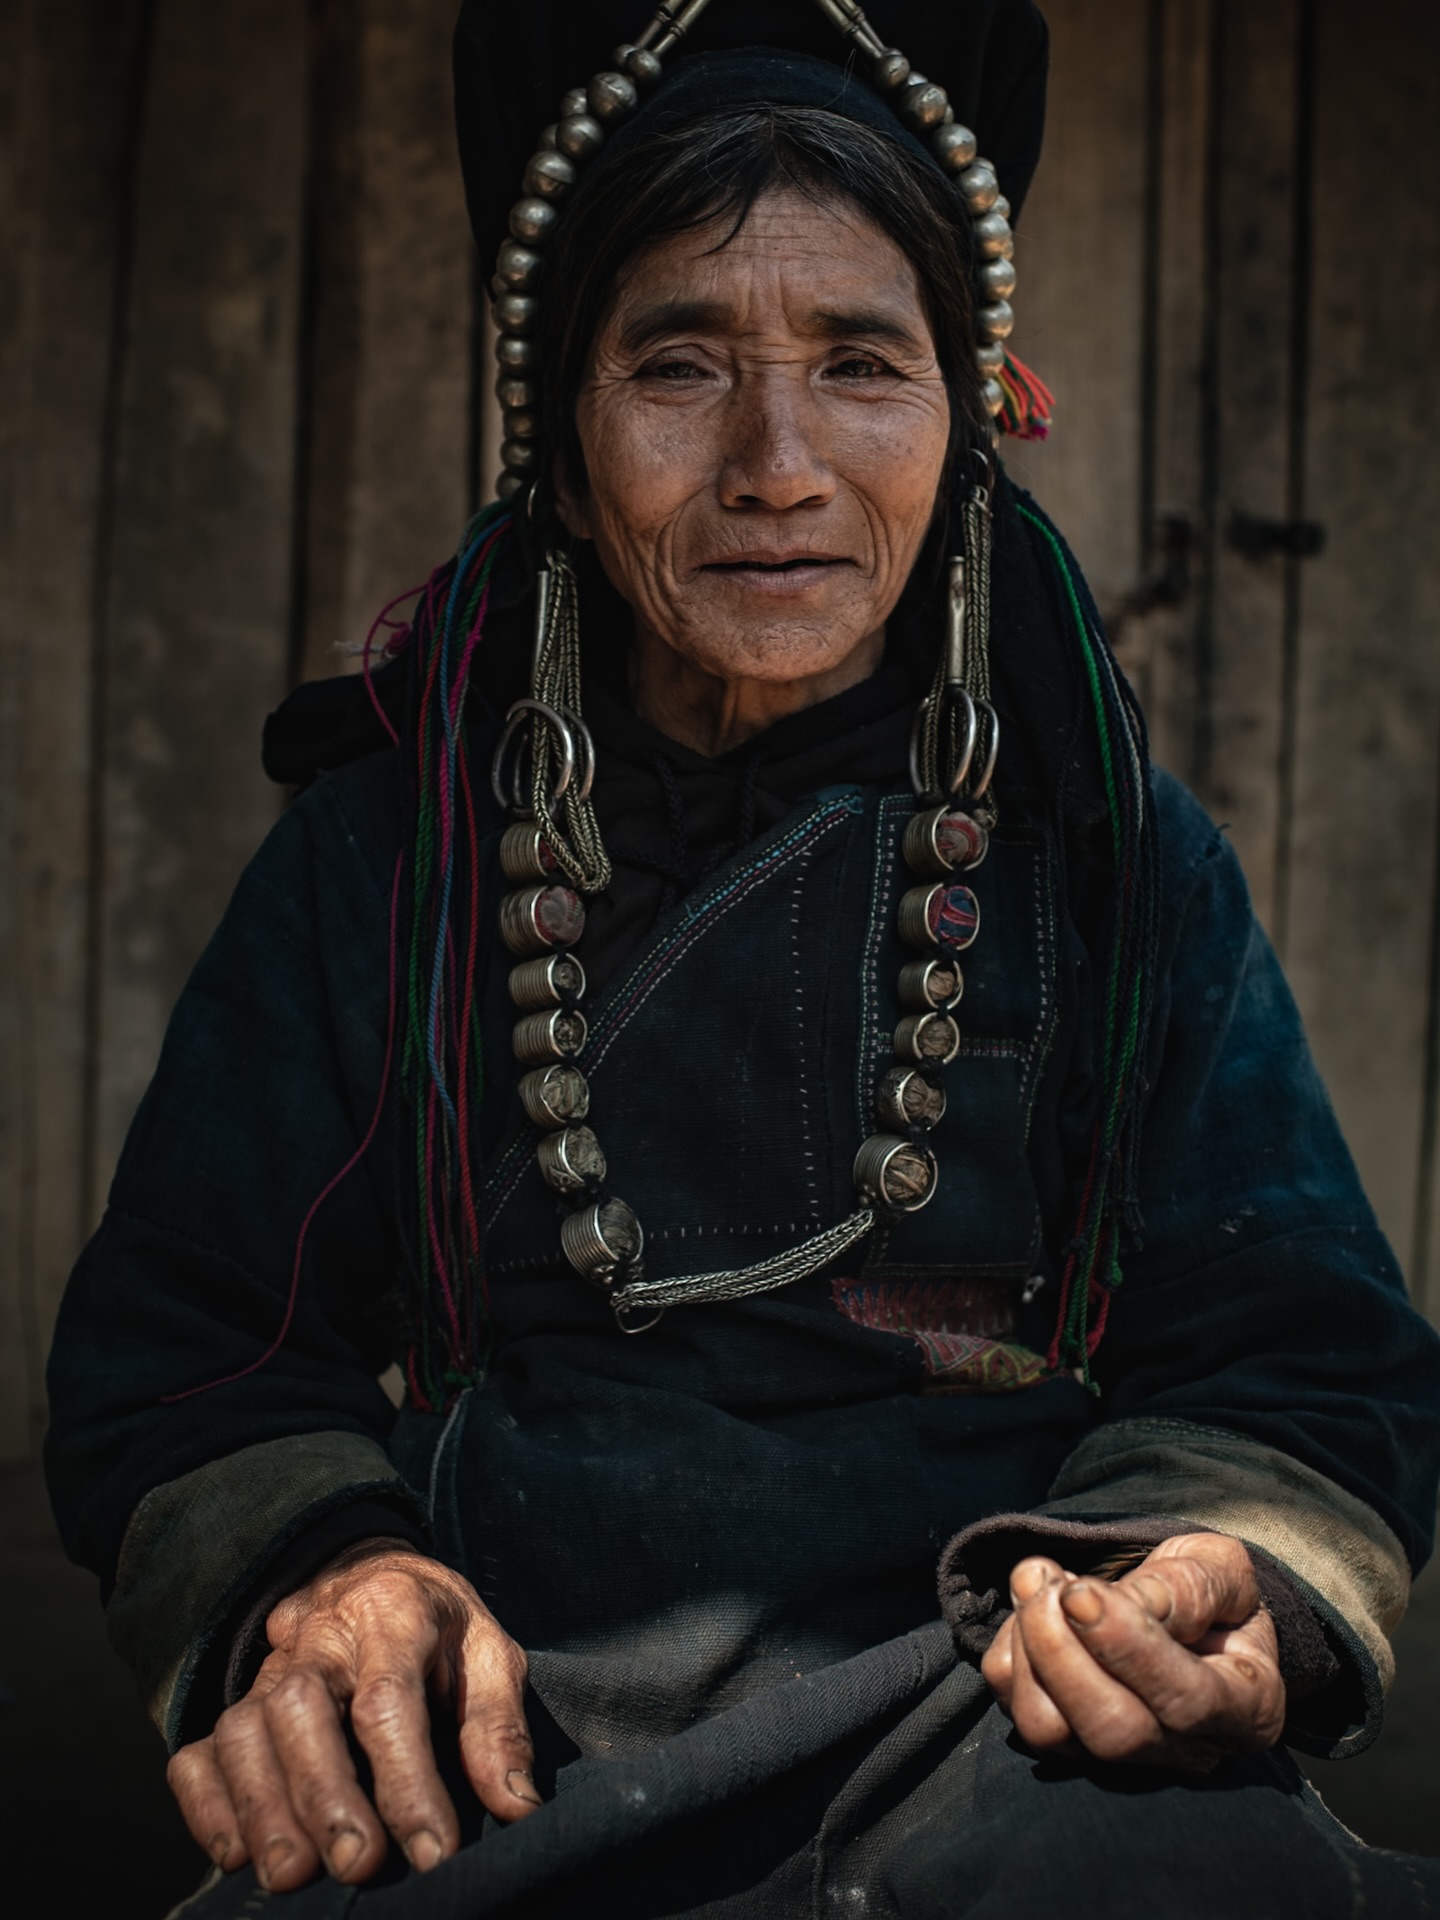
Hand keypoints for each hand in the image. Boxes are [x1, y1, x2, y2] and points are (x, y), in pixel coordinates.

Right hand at [167, 1540, 538, 1890]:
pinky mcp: (237, 1704)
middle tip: (356, 1865)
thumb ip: (499, 1726)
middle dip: (324, 1792)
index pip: (389, 1699)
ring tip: (292, 1875)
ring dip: (262, 1806)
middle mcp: (319, 1637)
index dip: (408, 1781)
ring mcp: (268, 1669)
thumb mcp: (487, 1653)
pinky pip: (200, 1750)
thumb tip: (516, 1807)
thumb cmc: (438, 1628)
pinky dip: (206, 1803)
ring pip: (242, 1729)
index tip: (434, 1852)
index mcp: (391, 1613)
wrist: (371, 1575)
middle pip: (300, 1707)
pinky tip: (233, 1854)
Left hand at [980, 1531, 1285, 1770]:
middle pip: (1112, 1733)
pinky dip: (1009, 1649)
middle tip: (1050, 1583)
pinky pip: (1015, 1708)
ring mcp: (1120, 1760)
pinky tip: (1033, 1607)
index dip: (1128, 1648)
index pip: (1186, 1702)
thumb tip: (1134, 1602)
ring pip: (1050, 1730)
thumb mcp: (1219, 1570)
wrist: (1179, 1616)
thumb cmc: (1208, 1594)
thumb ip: (1190, 1585)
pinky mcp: (1064, 1746)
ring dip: (1028, 1646)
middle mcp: (1185, 1751)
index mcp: (1246, 1709)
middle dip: (1062, 1651)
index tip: (1081, 1591)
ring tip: (1039, 1580)